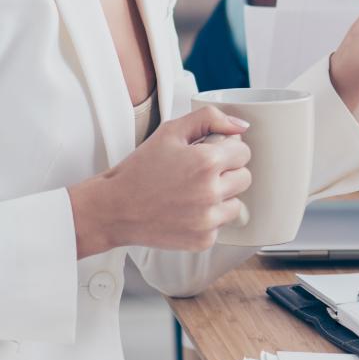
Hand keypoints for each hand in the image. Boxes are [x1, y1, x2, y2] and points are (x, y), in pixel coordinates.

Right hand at [67, 107, 252, 254]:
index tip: (208, 154)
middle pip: (245, 177)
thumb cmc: (139, 170)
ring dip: (221, 197)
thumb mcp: (170, 131)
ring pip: (237, 203)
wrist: (113, 209)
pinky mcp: (203, 240)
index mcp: (206, 162)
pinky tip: (186, 210)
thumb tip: (241, 126)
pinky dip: (208, 218)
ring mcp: (208, 220)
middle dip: (227, 172)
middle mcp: (211, 192)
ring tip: (192, 192)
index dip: (225, 150)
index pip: (244, 151)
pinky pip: (221, 225)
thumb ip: (209, 119)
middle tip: (199, 173)